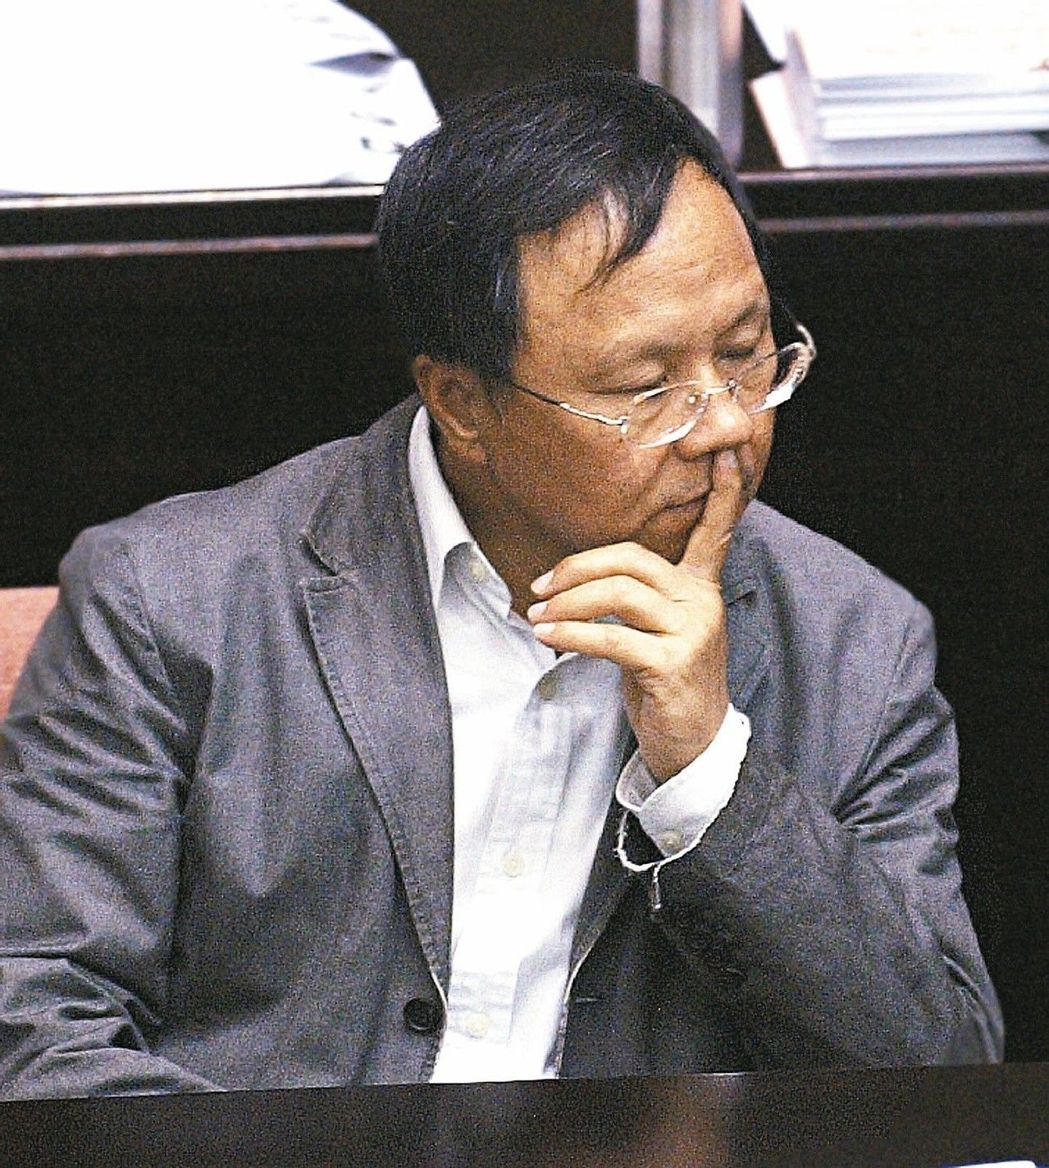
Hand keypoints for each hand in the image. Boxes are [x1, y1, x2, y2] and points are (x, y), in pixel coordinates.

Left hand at [528, 449, 745, 781]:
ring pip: (620, 594)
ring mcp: (691, 633)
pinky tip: (549, 639)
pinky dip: (572, 636)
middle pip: (633, 559)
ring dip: (567, 604)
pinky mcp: (673, 664)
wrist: (693, 745)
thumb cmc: (665, 683)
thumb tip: (575, 579)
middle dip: (578, 568)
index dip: (723, 492)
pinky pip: (613, 638)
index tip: (726, 450)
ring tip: (538, 618)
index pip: (716, 530)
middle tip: (541, 588)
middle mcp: (701, 602)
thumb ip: (634, 597)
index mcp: (701, 588)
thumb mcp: (656, 632)